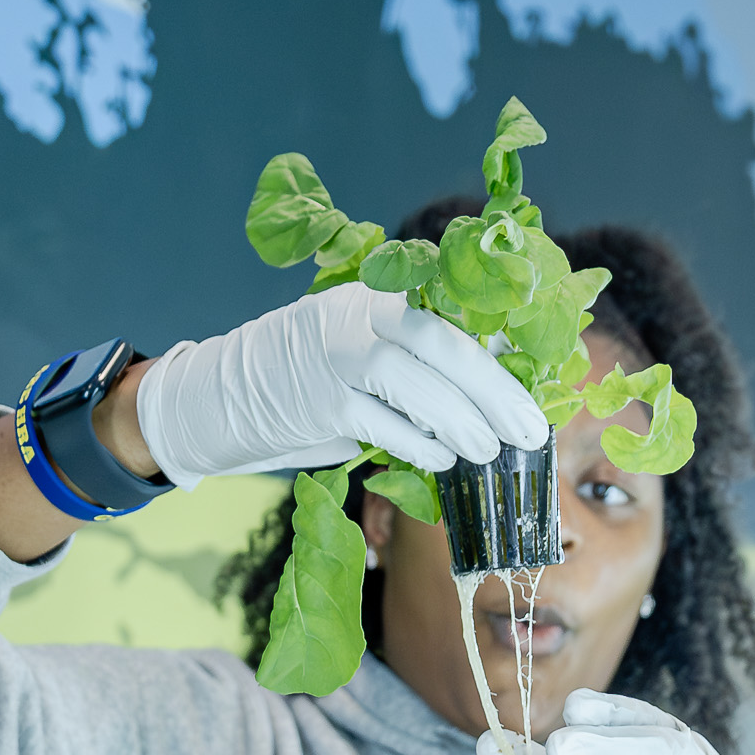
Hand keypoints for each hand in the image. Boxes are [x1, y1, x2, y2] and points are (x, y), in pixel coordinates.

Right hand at [135, 286, 545, 487]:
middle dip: (496, 391)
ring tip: (490, 451)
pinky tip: (444, 460)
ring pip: (419, 385)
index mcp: (377, 293)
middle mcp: (359, 315)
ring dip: (465, 423)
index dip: (502, 347)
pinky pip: (387, 425)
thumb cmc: (306, 380)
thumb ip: (417, 359)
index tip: (536, 381)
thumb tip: (495, 386)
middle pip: (446, 345)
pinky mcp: (323, 403)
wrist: (217, 398)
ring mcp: (338, 357)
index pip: (453, 312)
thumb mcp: (361, 349)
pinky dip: (422, 446)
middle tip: (529, 429)